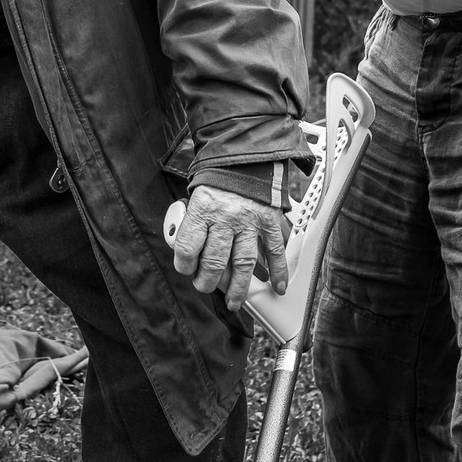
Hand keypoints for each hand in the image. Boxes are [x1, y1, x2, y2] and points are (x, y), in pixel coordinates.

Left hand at [170, 185, 288, 310]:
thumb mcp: (196, 198)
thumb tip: (190, 254)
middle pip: (214, 261)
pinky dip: (278, 271)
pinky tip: (276, 286)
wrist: (245, 159)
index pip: (188, 248)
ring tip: (234, 302)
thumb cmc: (217, 181)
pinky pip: (274, 251)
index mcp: (203, 210)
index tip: (186, 270)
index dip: (184, 265)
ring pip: (243, 264)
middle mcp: (226, 218)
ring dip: (238, 287)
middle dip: (208, 282)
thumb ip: (192, 224)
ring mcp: (249, 222)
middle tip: (206, 287)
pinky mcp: (269, 223)